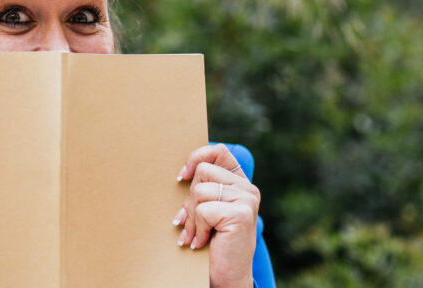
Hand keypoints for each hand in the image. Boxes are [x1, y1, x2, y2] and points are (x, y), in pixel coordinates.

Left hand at [173, 144, 259, 287]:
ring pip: (200, 190)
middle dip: (189, 199)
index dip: (196, 157)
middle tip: (189, 222)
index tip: (181, 177)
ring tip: (197, 234)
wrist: (226, 276)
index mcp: (240, 183)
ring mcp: (247, 200)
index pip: (219, 151)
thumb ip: (201, 188)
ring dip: (191, 217)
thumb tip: (180, 173)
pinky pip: (203, 210)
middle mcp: (248, 189)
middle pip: (202, 171)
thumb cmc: (212, 243)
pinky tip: (202, 242)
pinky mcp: (241, 214)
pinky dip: (198, 228)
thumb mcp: (205, 209)